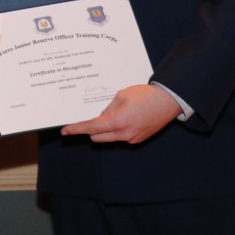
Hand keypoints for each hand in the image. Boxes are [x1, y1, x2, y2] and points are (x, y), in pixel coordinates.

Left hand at [60, 84, 180, 144]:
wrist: (168, 101)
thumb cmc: (145, 95)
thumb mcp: (121, 96)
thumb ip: (107, 108)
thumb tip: (99, 118)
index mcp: (118, 121)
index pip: (91, 128)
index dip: (77, 129)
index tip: (65, 131)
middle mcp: (124, 134)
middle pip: (97, 137)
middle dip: (90, 129)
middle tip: (90, 118)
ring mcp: (132, 139)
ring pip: (108, 138)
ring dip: (104, 130)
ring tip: (114, 114)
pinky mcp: (138, 140)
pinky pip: (120, 137)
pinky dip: (116, 130)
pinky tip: (124, 118)